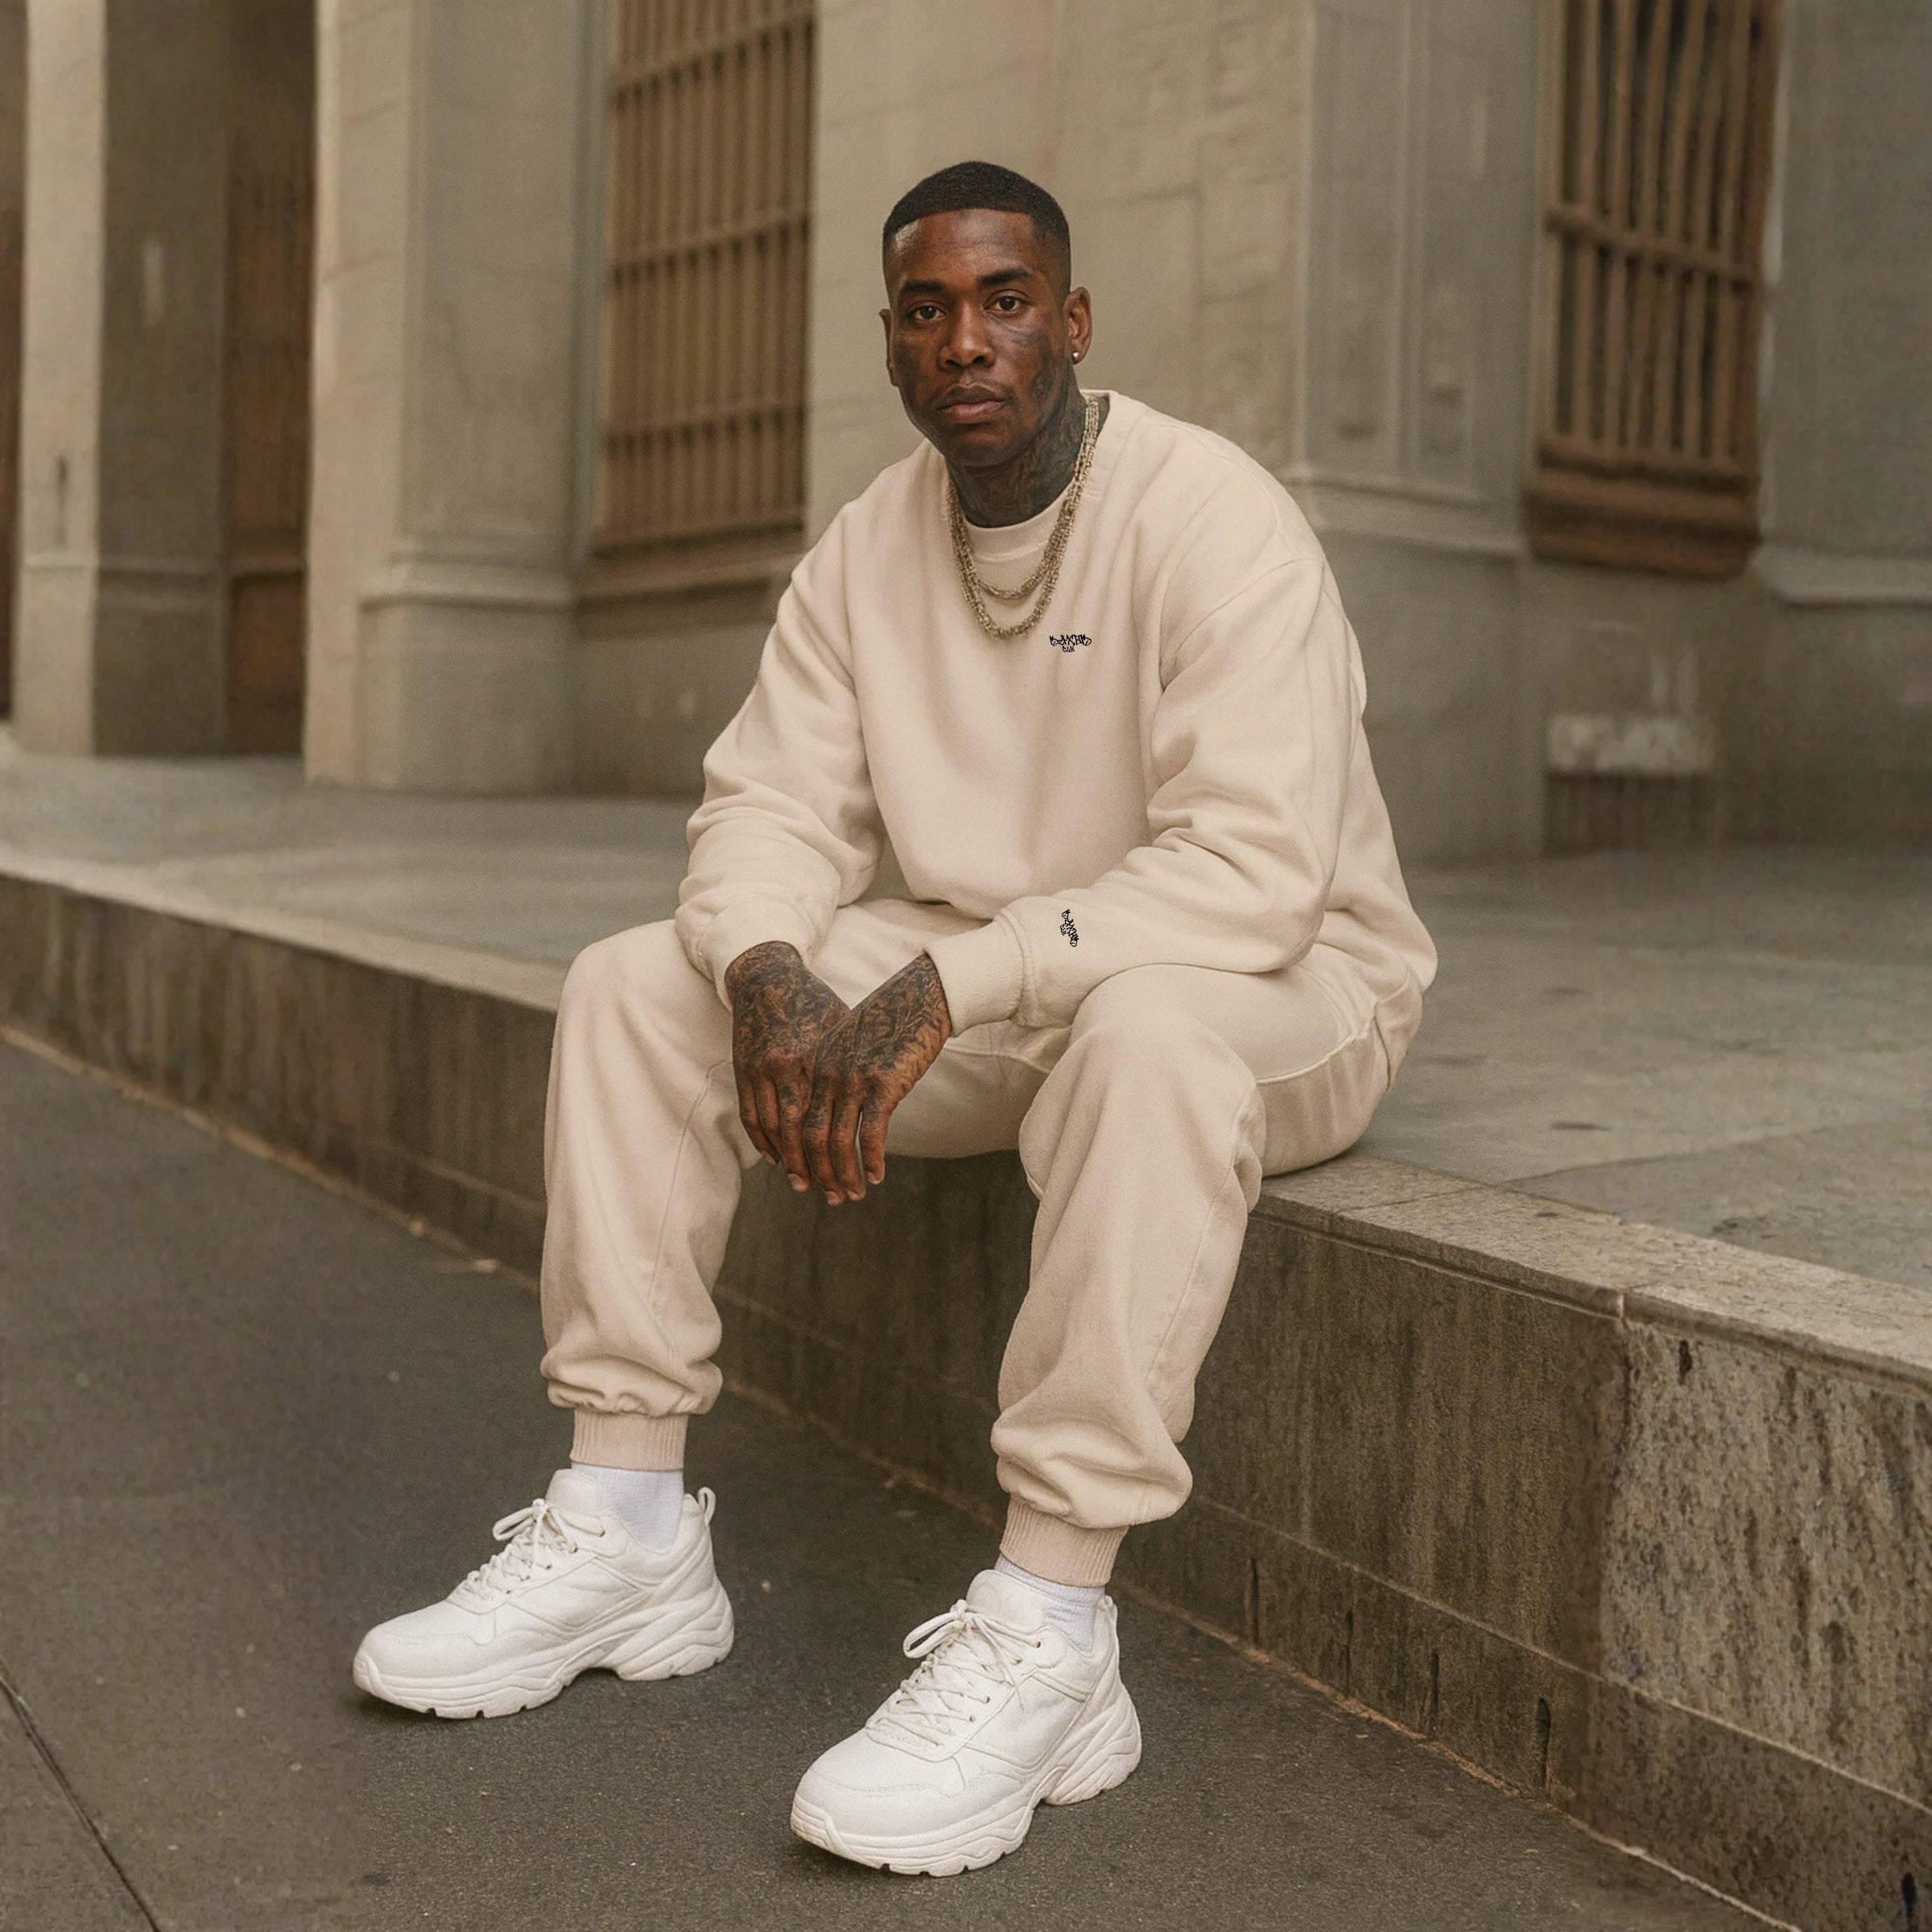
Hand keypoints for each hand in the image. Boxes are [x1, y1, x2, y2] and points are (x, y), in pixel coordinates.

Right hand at [725, 942, 849, 1190]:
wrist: (766, 976)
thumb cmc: (815, 1001)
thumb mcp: (844, 1027)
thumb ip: (857, 1062)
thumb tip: (885, 1096)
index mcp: (817, 1057)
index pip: (831, 1121)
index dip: (845, 1156)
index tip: (862, 1180)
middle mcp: (786, 1067)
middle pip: (801, 1134)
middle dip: (819, 1170)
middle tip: (836, 1197)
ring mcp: (759, 1070)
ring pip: (774, 1131)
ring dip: (790, 1163)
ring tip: (807, 1186)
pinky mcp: (742, 1070)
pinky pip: (752, 1116)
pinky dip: (763, 1142)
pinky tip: (778, 1161)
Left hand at [800, 953, 951, 1202]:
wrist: (920, 997)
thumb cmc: (889, 1020)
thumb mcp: (851, 1044)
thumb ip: (836, 1072)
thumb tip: (834, 1109)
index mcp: (815, 1064)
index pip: (797, 1121)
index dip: (800, 1157)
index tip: (806, 1181)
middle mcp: (827, 1073)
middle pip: (811, 1137)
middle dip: (818, 1174)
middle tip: (829, 1198)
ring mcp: (853, 1078)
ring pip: (837, 1140)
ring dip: (844, 1174)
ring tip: (853, 1194)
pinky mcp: (883, 1083)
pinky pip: (870, 1133)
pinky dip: (871, 1160)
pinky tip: (877, 1177)